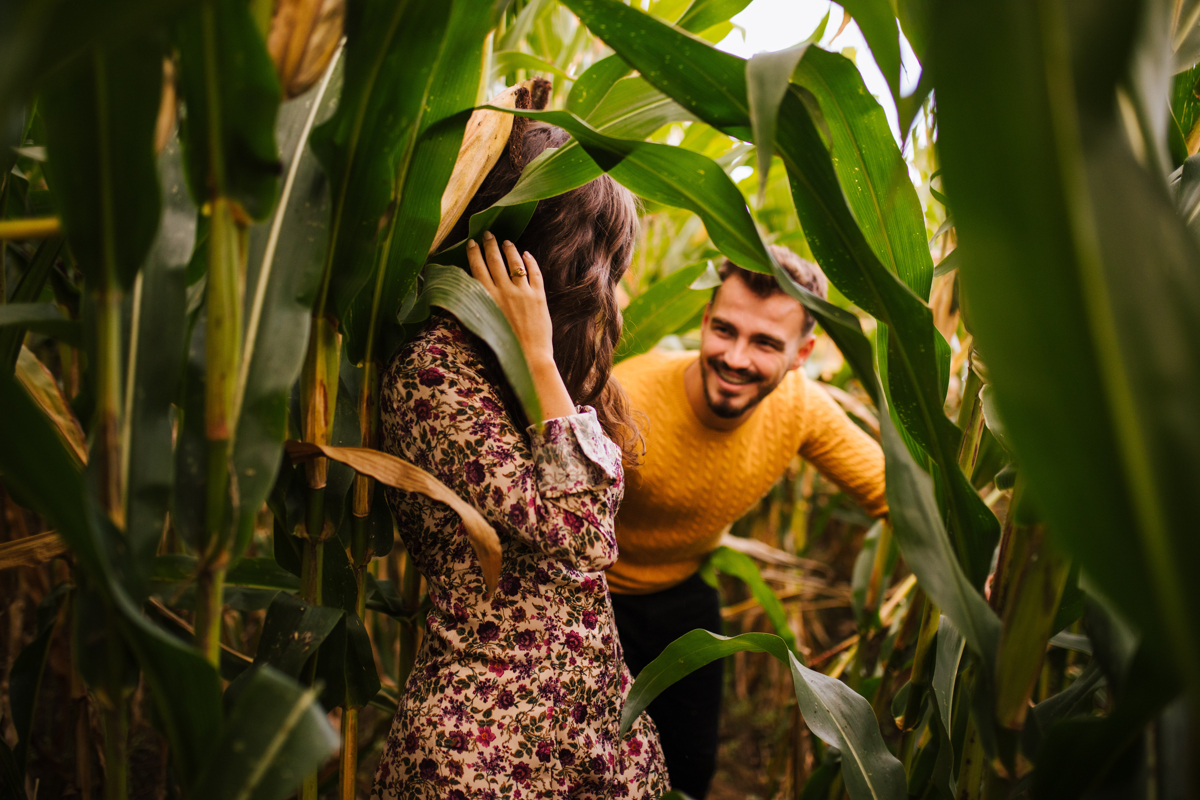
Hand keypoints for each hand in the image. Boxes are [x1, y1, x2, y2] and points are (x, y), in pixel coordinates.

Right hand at [467, 232, 574, 420]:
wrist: (527, 359)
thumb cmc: (502, 348)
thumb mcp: (482, 324)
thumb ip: (477, 304)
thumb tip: (470, 290)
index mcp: (486, 298)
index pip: (477, 268)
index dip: (474, 253)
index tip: (472, 242)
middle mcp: (503, 291)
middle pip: (495, 260)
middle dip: (490, 244)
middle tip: (488, 234)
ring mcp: (523, 293)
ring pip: (514, 263)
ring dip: (509, 250)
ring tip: (507, 242)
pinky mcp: (539, 297)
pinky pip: (535, 273)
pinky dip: (530, 261)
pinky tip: (527, 254)